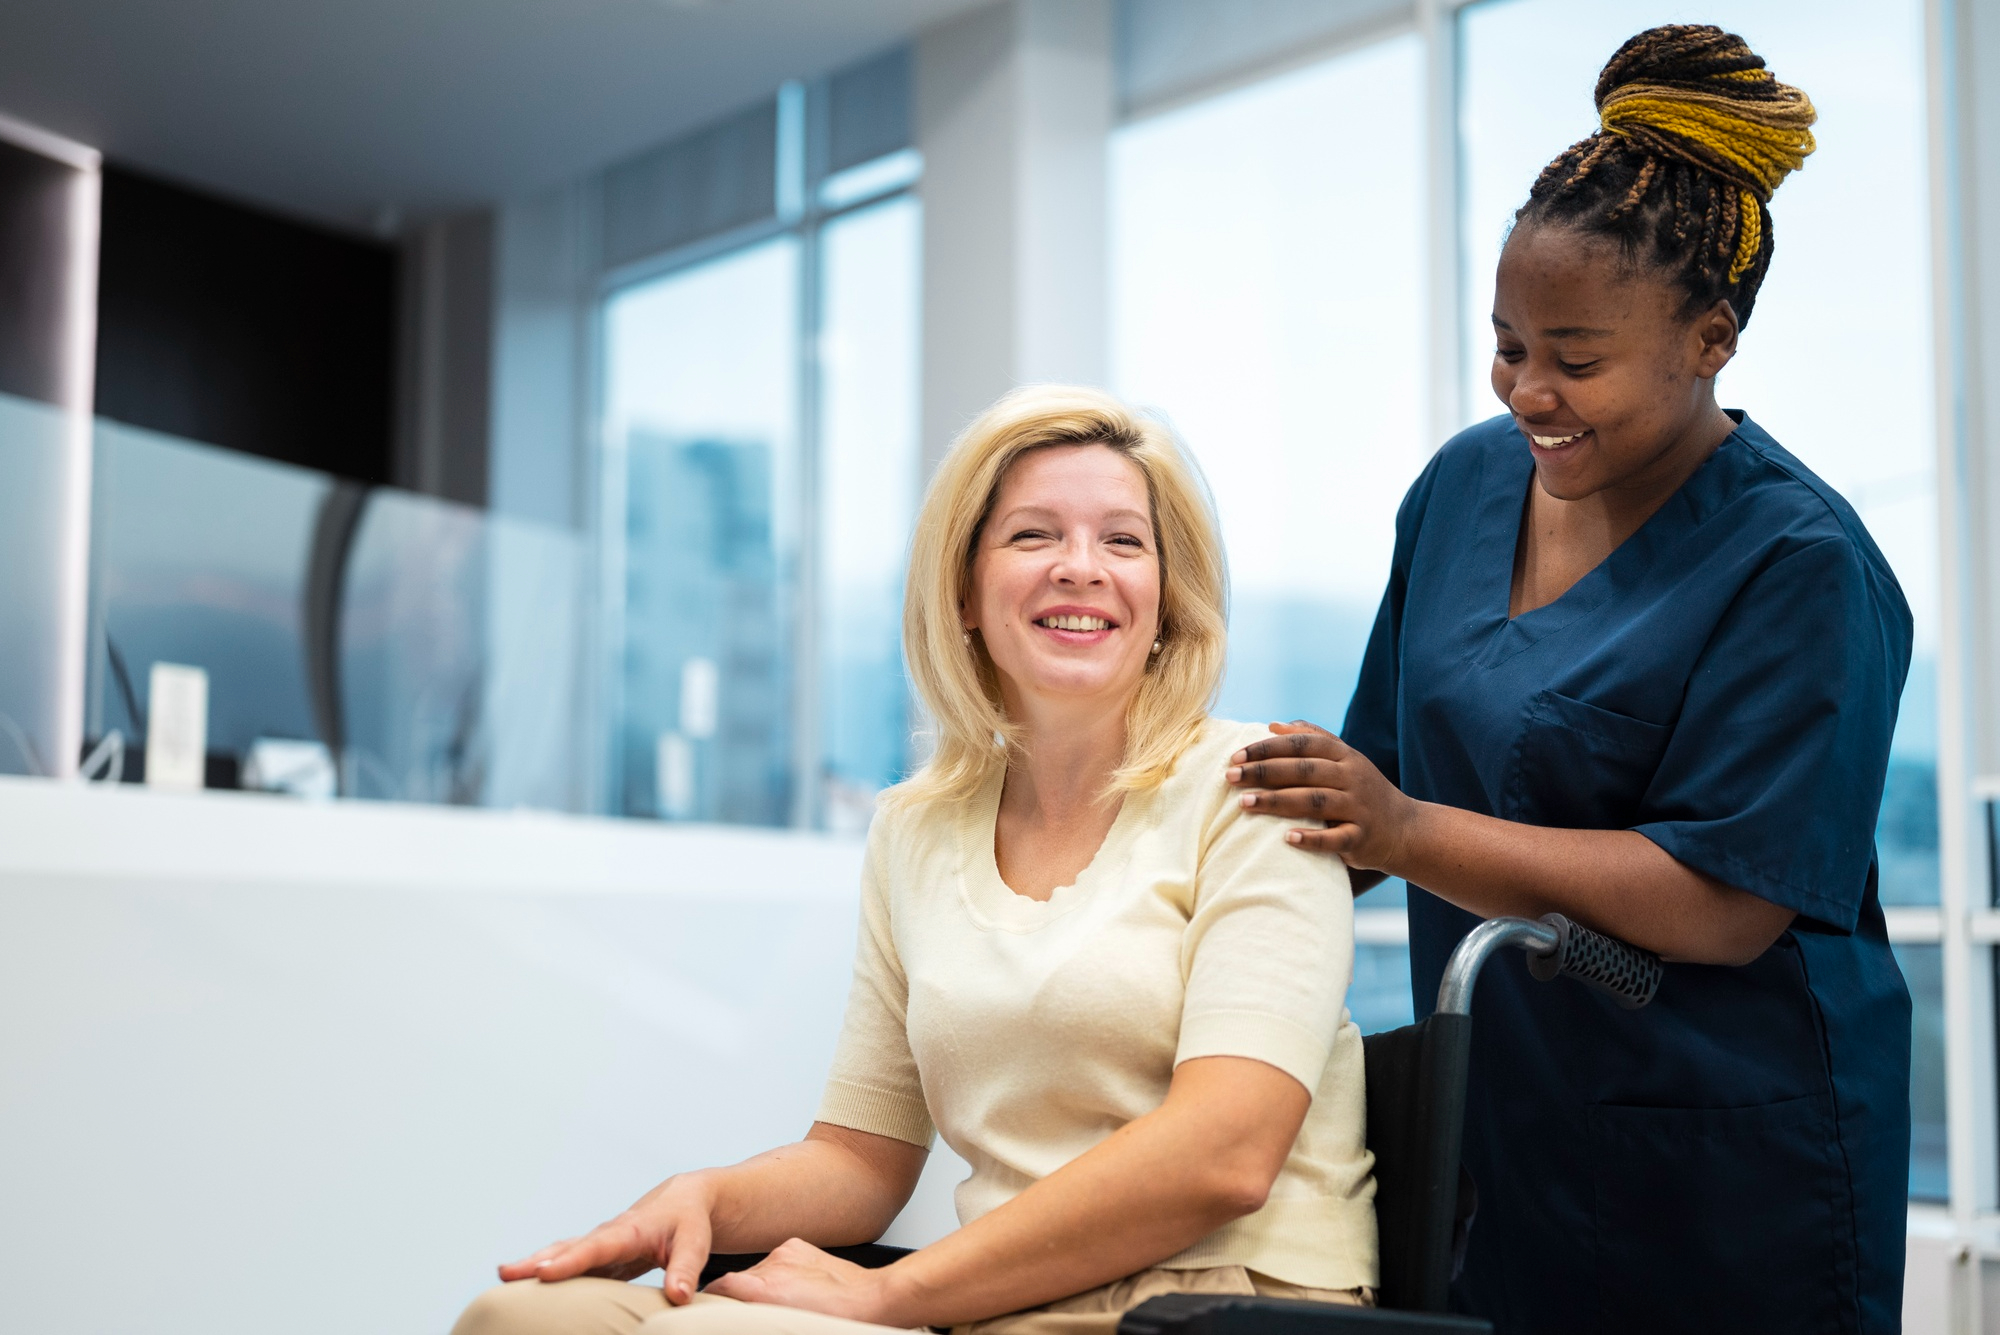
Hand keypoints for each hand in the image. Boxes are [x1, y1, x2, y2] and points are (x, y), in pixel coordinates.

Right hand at [497, 1173, 715, 1303]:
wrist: (684, 1200)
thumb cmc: (689, 1222)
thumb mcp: (696, 1243)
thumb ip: (685, 1268)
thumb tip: (678, 1297)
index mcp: (630, 1230)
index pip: (597, 1247)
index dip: (570, 1261)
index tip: (542, 1274)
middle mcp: (608, 1235)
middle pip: (568, 1248)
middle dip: (536, 1261)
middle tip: (505, 1274)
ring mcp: (600, 1244)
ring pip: (563, 1252)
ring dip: (533, 1264)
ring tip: (503, 1278)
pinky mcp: (599, 1255)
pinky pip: (570, 1262)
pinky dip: (549, 1272)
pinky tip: (527, 1288)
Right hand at [706, 1239, 899, 1322]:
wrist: (870, 1300)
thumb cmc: (836, 1321)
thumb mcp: (786, 1324)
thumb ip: (756, 1317)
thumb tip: (742, 1317)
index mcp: (764, 1290)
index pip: (718, 1287)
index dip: (709, 1298)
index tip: (702, 1306)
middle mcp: (771, 1267)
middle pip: (737, 1281)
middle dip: (739, 1297)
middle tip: (749, 1312)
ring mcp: (785, 1253)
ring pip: (757, 1270)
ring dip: (760, 1286)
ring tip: (781, 1303)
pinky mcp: (797, 1246)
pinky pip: (776, 1259)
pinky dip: (778, 1272)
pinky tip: (794, 1286)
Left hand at [1226, 721, 1422, 872]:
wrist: (1404, 829)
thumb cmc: (1361, 791)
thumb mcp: (1344, 760)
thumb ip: (1312, 739)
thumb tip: (1274, 725)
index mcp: (1344, 755)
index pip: (1302, 744)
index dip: (1267, 748)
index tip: (1235, 756)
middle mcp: (1352, 777)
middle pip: (1303, 770)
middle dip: (1263, 772)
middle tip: (1229, 777)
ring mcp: (1359, 807)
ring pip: (1314, 801)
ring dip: (1277, 802)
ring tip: (1244, 804)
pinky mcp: (1362, 837)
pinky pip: (1335, 837)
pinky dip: (1311, 838)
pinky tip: (1286, 838)